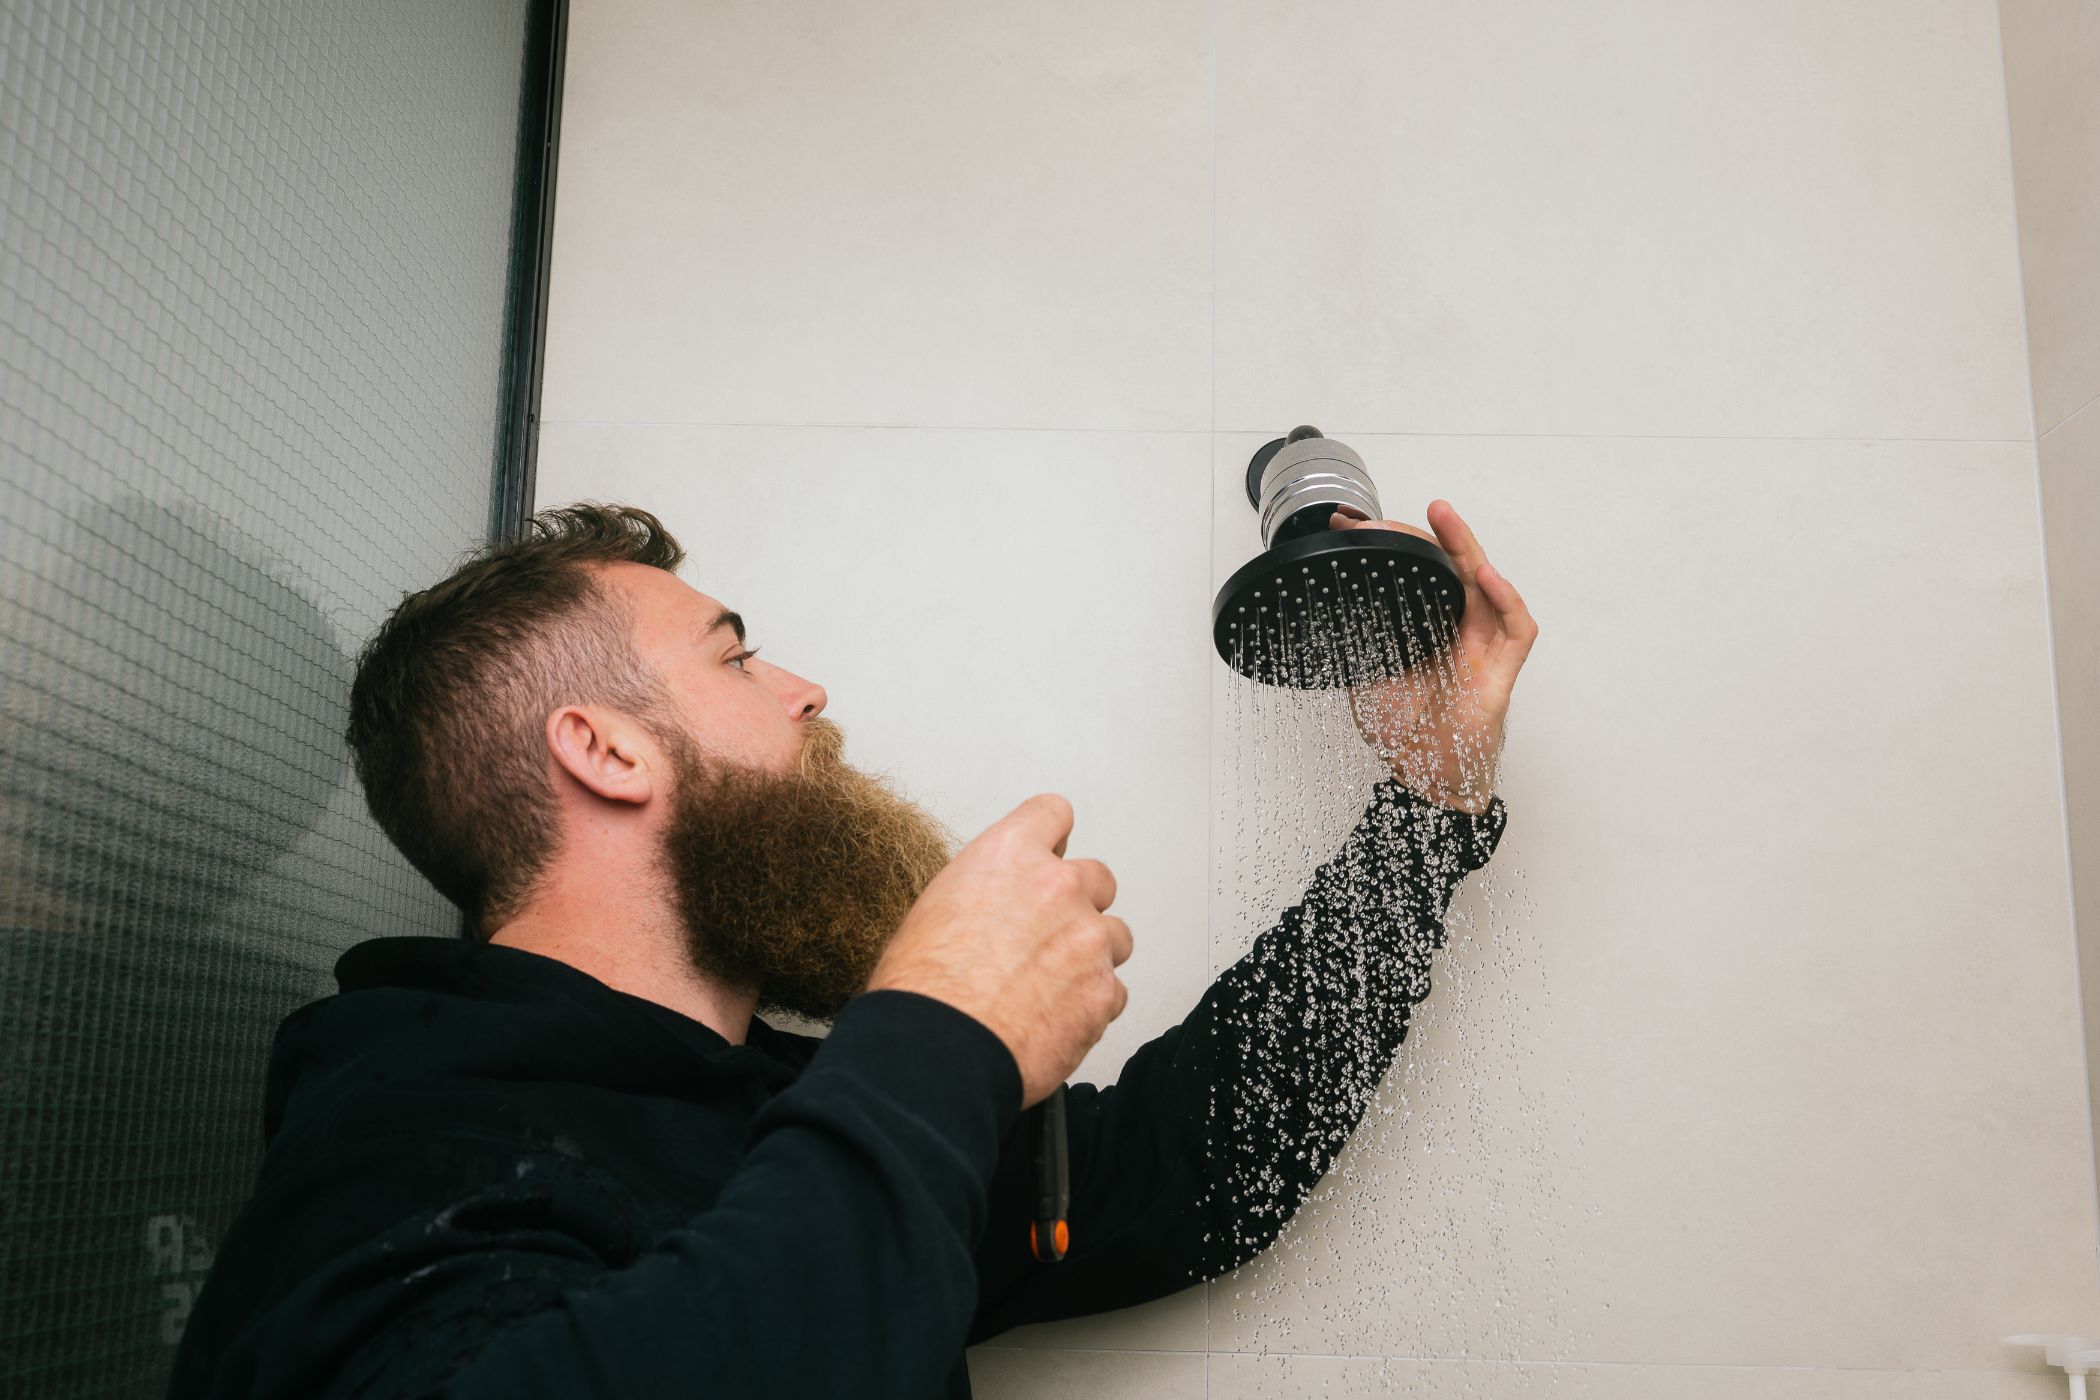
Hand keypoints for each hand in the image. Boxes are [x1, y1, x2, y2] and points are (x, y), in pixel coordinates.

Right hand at [865, 793, 1130, 1106]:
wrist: (937, 1048)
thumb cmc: (921, 988)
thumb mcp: (934, 909)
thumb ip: (984, 893)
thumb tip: (996, 909)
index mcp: (1009, 855)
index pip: (1053, 814)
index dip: (1051, 838)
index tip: (1052, 853)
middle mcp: (1058, 887)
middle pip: (1098, 877)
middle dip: (1078, 904)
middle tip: (1046, 937)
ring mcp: (1089, 939)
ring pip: (1115, 936)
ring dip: (1091, 956)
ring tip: (1050, 987)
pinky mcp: (1104, 992)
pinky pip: (1115, 992)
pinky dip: (1091, 1005)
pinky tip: (1053, 1020)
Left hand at [1332, 502, 1537, 814]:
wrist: (1424, 780)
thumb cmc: (1405, 732)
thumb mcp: (1366, 675)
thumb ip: (1358, 640)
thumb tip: (1328, 609)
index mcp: (1426, 625)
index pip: (1415, 572)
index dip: (1393, 545)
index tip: (1351, 525)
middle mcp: (1457, 628)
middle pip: (1452, 567)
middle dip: (1427, 534)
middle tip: (1394, 513)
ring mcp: (1483, 647)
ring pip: (1486, 584)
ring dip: (1466, 547)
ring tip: (1443, 517)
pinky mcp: (1502, 672)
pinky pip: (1516, 627)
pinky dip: (1505, 598)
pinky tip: (1485, 575)